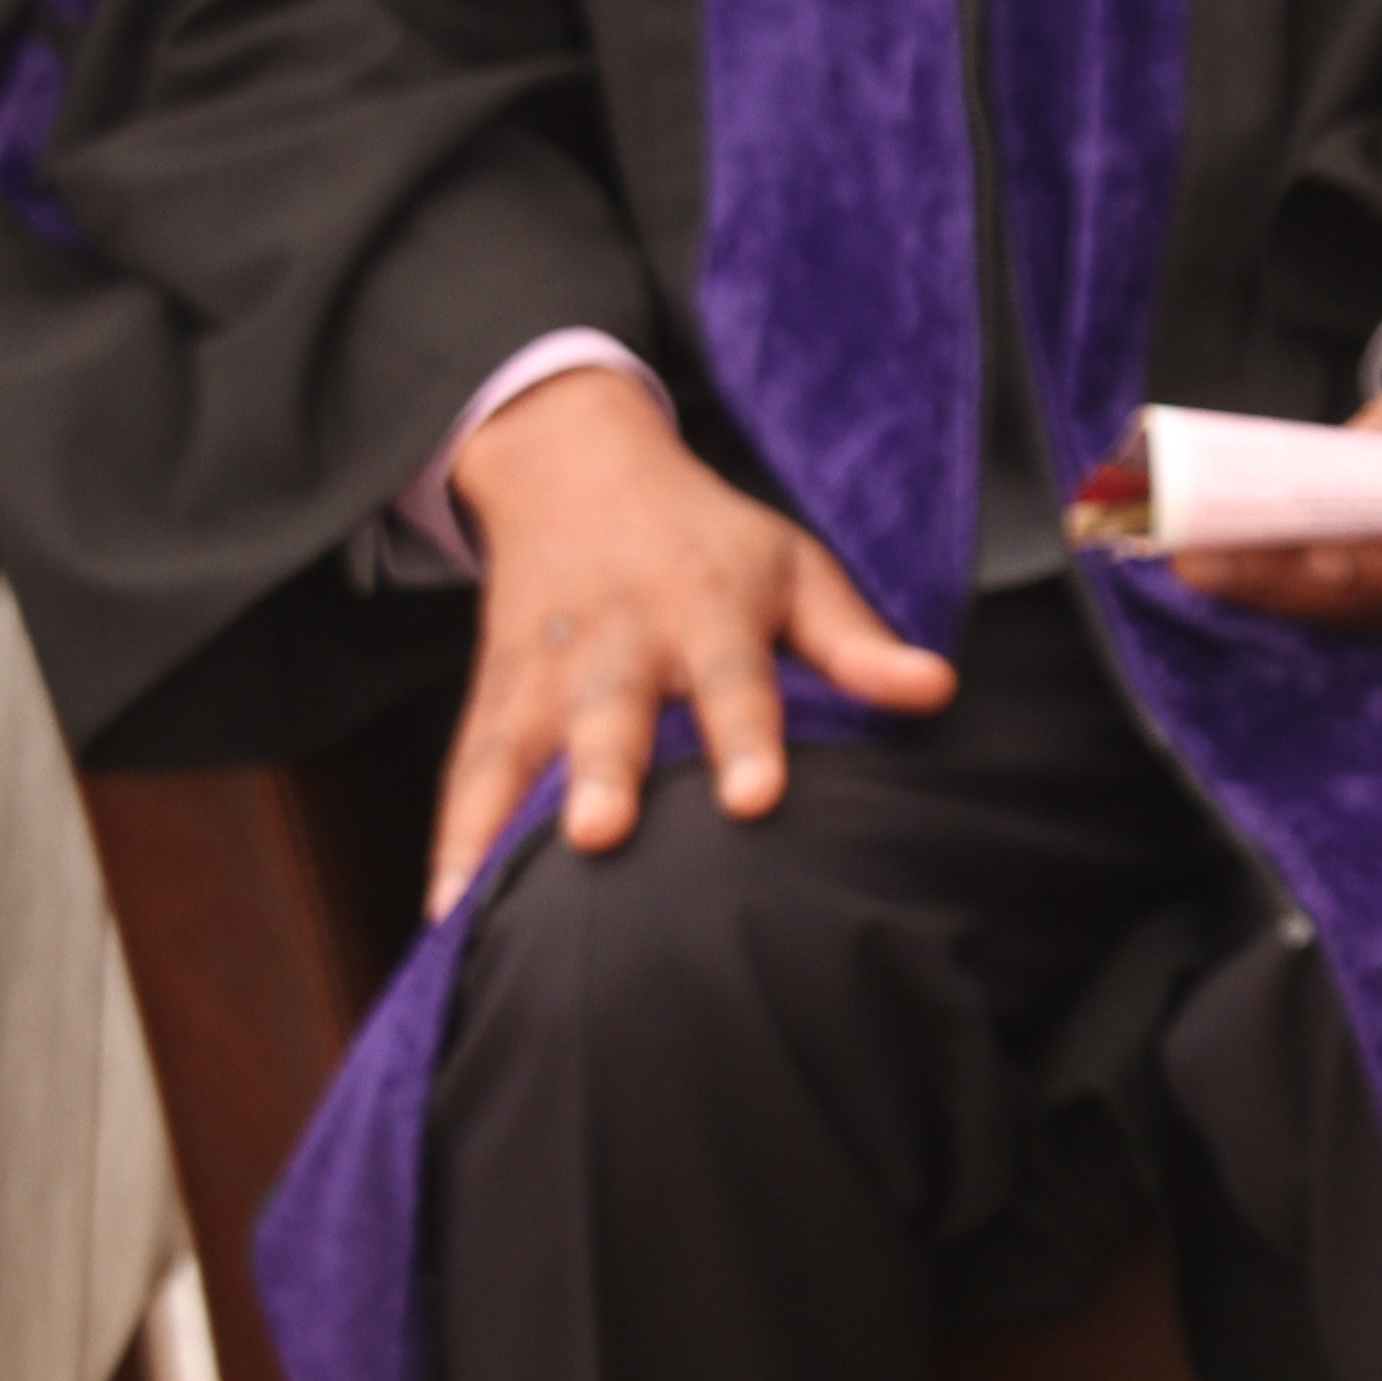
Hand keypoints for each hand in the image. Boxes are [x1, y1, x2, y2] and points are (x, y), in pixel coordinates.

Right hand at [427, 366, 955, 915]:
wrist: (575, 467)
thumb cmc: (707, 540)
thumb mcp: (791, 566)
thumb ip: (857, 641)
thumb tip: (937, 690)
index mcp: (703, 607)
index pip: (731, 678)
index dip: (745, 737)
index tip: (755, 798)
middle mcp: (617, 642)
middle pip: (608, 714)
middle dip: (602, 774)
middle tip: (599, 835)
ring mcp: (544, 672)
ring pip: (519, 749)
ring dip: (500, 823)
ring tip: (482, 904)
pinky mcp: (493, 696)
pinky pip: (466, 772)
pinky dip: (450, 840)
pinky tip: (444, 913)